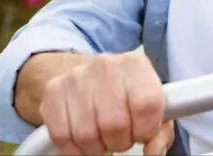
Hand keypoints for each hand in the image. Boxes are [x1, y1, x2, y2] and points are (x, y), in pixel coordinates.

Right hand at [39, 52, 174, 155]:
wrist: (87, 76)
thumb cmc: (126, 94)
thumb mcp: (151, 105)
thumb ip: (159, 131)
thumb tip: (153, 151)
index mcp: (135, 64)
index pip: (147, 104)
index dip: (146, 129)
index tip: (142, 133)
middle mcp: (106, 65)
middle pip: (115, 124)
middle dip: (120, 141)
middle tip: (121, 137)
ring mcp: (76, 77)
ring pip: (86, 134)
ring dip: (97, 146)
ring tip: (103, 136)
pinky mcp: (53, 91)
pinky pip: (62, 136)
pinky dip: (75, 149)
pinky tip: (84, 139)